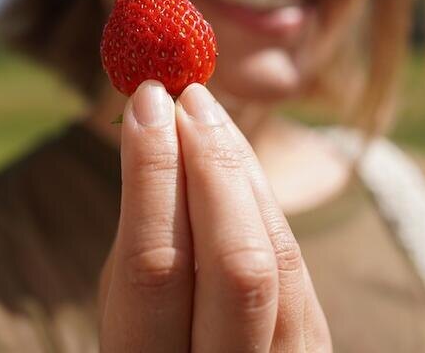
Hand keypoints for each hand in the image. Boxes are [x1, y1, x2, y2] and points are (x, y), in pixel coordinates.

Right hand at [97, 80, 331, 351]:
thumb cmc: (154, 344)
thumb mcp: (127, 314)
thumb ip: (145, 241)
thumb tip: (161, 134)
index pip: (157, 266)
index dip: (153, 174)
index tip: (147, 101)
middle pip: (237, 265)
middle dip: (211, 166)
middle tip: (186, 97)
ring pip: (277, 259)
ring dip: (240, 171)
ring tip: (205, 114)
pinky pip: (297, 265)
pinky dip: (262, 200)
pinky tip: (235, 158)